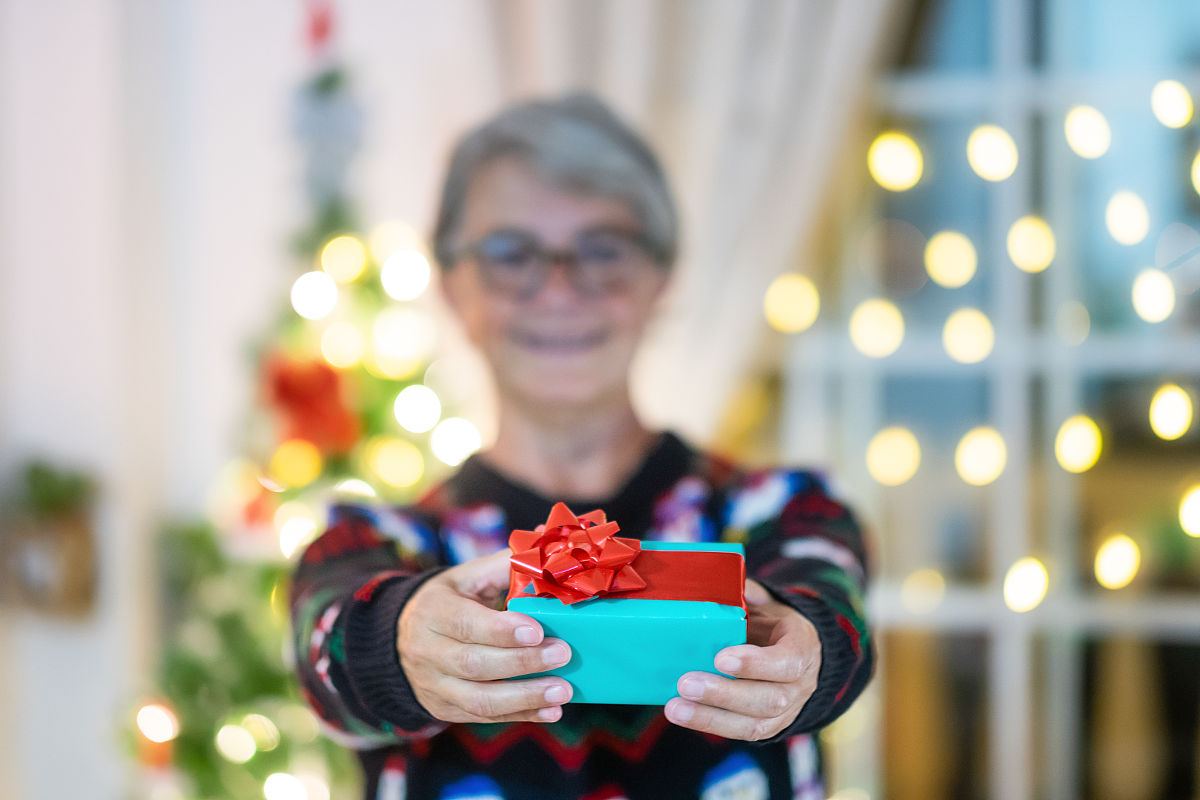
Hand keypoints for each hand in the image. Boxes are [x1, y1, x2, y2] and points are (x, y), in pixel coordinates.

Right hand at [397, 549, 572, 723]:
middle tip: (563, 654)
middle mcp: (427, 651)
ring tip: (563, 691)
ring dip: (525, 697)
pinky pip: (483, 716)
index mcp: (433, 610)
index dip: (502, 630)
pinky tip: (551, 711)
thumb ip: (503, 564)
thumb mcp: (466, 576)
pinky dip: (520, 715)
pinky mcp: (445, 709)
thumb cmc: (447, 601)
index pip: (466, 623)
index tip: (537, 630)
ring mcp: (434, 684)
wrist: (400, 638)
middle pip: (475, 664)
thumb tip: (545, 541)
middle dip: (522, 662)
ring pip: (479, 699)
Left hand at [664, 579, 820, 740]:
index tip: (721, 658)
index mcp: (802, 647)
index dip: (755, 663)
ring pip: (755, 723)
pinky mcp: (768, 727)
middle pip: (769, 698)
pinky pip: (742, 732)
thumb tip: (720, 578)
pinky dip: (709, 724)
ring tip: (675, 706)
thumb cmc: (776, 627)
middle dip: (724, 693)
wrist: (800, 658)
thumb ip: (749, 595)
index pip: (786, 661)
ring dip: (711, 716)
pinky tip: (682, 714)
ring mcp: (787, 711)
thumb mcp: (769, 605)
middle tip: (686, 683)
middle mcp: (800, 684)